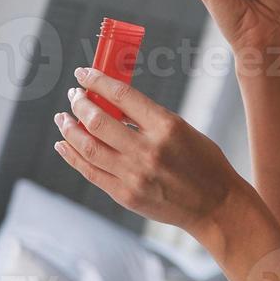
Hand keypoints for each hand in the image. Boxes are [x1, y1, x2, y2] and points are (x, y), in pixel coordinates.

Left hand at [53, 66, 247, 241]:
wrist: (215, 206)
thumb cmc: (203, 162)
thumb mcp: (181, 128)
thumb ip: (147, 117)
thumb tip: (110, 102)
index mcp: (166, 126)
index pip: (121, 95)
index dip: (97, 80)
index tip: (83, 73)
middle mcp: (147, 150)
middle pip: (98, 120)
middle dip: (79, 103)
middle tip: (73, 95)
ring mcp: (134, 175)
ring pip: (88, 146)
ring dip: (70, 128)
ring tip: (63, 118)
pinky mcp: (125, 195)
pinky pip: (90, 172)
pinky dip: (72, 156)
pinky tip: (64, 144)